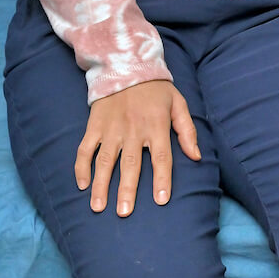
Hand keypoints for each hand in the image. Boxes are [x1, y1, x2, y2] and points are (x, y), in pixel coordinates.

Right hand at [74, 79, 199, 216]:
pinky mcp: (95, 125)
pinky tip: (82, 185)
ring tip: (98, 207)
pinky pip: (85, 148)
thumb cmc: (156, 89)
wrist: (127, 64)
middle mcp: (133, 128)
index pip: (161, 156)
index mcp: (156, 124)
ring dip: (101, 185)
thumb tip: (196, 156)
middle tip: (124, 213)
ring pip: (105, 160)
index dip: (162, 179)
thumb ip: (187, 130)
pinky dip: (81, 167)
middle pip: (131, 163)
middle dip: (127, 190)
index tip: (161, 201)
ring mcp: (111, 127)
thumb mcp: (178, 103)